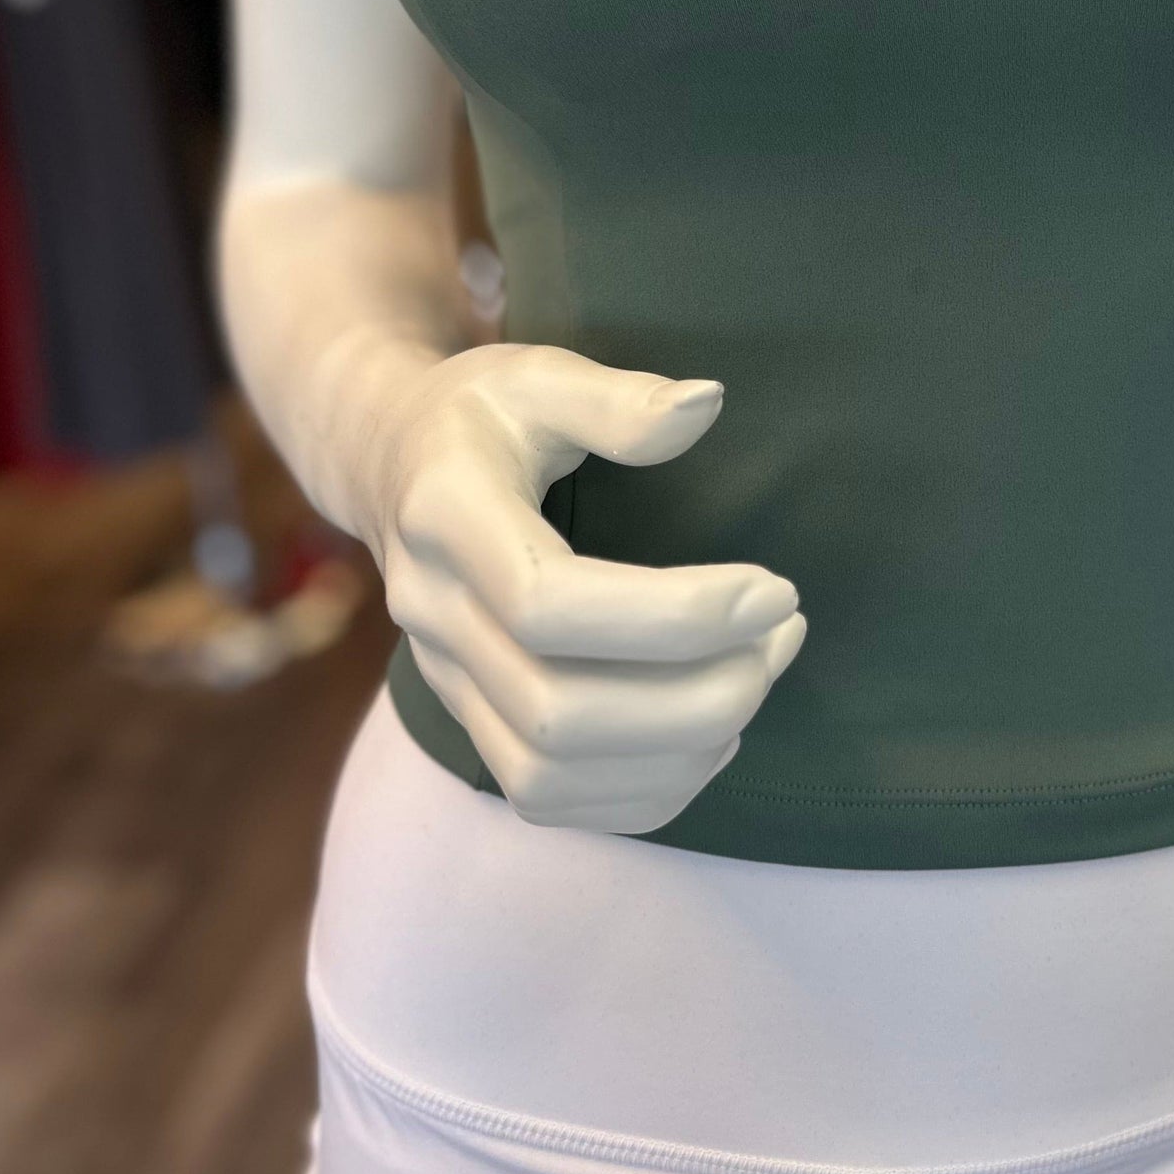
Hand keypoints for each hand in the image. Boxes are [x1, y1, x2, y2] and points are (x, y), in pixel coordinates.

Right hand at [370, 343, 804, 832]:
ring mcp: (444, 680)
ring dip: (677, 750)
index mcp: (447, 517)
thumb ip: (619, 400)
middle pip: (556, 712)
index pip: (548, 603)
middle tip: (784, 634)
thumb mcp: (539, 373)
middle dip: (694, 697)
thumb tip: (707, 405)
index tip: (772, 591)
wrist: (390, 464)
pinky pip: (548, 800)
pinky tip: (713, 735)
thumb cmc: (481, 414)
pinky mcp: (468, 720)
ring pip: (550, 775)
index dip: (671, 616)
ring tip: (761, 675)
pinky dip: (642, 791)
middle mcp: (434, 614)